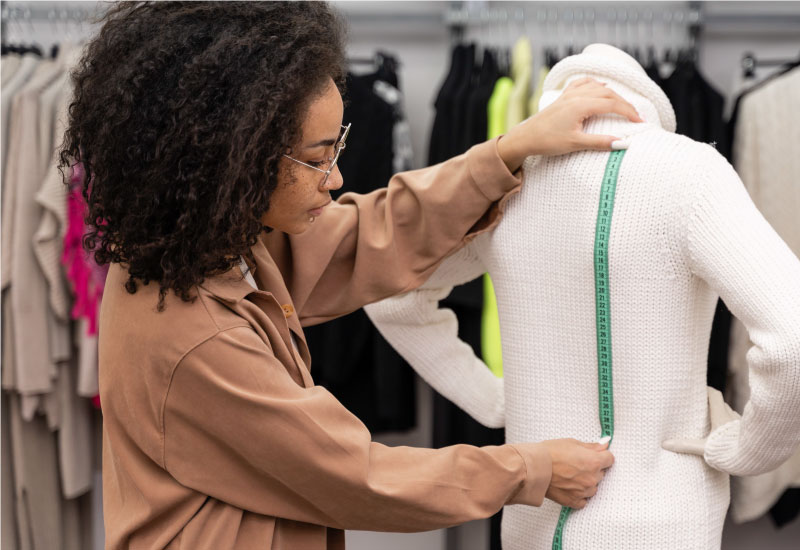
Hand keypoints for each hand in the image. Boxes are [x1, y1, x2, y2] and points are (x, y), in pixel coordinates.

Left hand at [497, 77, 642, 170]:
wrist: (525, 138)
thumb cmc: (547, 141)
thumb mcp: (576, 144)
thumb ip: (600, 142)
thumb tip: (622, 144)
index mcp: (581, 105)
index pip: (612, 104)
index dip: (629, 112)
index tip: (640, 121)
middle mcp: (576, 96)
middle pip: (608, 94)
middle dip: (624, 104)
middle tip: (636, 116)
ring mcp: (569, 94)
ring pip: (597, 87)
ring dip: (612, 94)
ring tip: (623, 105)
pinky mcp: (563, 97)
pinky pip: (583, 84)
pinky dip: (595, 84)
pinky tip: (600, 87)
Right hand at [535, 438, 613, 509]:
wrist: (534, 467)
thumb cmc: (549, 453)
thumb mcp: (572, 443)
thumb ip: (591, 446)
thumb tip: (604, 445)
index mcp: (594, 461)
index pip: (610, 459)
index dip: (602, 456)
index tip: (595, 456)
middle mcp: (592, 478)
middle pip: (602, 473)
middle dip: (593, 468)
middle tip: (577, 464)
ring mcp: (584, 491)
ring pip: (593, 487)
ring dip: (587, 482)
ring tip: (571, 475)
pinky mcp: (574, 501)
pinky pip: (584, 500)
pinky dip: (579, 494)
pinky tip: (570, 486)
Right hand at [661, 387, 741, 455]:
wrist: (755, 459)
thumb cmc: (729, 452)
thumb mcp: (705, 448)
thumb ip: (685, 445)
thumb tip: (665, 444)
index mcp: (720, 416)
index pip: (714, 395)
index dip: (707, 390)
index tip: (699, 389)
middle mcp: (731, 416)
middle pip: (721, 403)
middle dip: (712, 403)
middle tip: (702, 407)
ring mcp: (741, 423)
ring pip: (730, 413)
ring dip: (722, 414)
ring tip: (713, 420)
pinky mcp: (747, 431)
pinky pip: (737, 422)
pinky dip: (730, 423)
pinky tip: (727, 433)